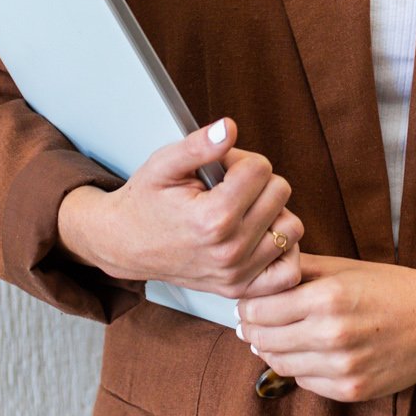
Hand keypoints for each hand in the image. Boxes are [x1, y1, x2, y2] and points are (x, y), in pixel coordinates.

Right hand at [58, 117, 304, 298]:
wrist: (125, 244)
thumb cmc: (145, 202)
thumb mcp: (164, 164)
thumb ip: (199, 145)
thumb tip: (228, 128)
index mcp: (212, 218)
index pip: (260, 168)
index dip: (240, 160)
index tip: (219, 169)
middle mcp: (229, 251)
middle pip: (279, 193)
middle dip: (256, 181)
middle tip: (227, 187)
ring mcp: (236, 274)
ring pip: (290, 227)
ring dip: (272, 213)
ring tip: (243, 209)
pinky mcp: (239, 288)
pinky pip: (288, 272)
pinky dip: (282, 251)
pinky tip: (260, 236)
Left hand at [234, 251, 415, 400]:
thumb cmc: (392, 287)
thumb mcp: (346, 267)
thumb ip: (302, 269)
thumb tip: (262, 272)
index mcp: (327, 298)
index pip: (261, 310)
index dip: (247, 306)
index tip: (246, 303)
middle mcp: (332, 335)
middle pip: (264, 339)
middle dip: (253, 329)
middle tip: (250, 322)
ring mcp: (343, 367)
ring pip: (280, 364)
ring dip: (271, 350)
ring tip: (274, 337)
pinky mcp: (352, 390)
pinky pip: (306, 382)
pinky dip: (299, 367)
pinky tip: (305, 352)